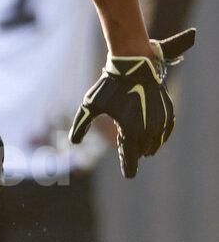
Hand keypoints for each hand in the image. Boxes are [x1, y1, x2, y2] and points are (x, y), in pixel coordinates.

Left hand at [69, 28, 195, 177]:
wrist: (134, 66)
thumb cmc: (110, 87)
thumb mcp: (91, 105)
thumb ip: (81, 125)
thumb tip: (73, 142)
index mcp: (129, 130)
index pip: (130, 157)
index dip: (129, 167)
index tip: (129, 176)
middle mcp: (147, 129)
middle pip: (142, 151)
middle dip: (134, 154)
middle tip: (126, 154)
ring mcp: (159, 121)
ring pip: (154, 143)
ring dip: (146, 146)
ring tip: (139, 148)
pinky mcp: (167, 112)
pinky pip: (165, 132)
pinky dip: (159, 137)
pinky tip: (155, 140)